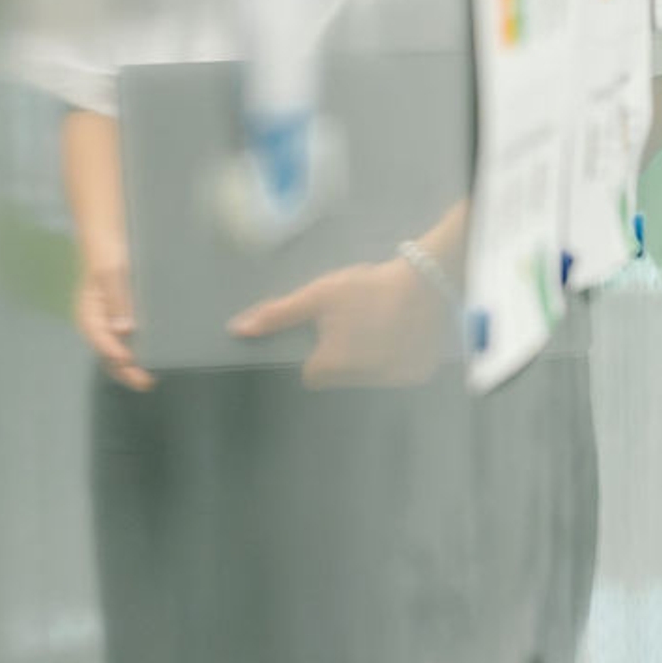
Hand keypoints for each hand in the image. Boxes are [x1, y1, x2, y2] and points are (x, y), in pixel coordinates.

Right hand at [75, 248, 153, 390]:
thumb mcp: (112, 273)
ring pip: (115, 354)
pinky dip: (134, 356)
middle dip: (124, 371)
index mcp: (89, 314)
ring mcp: (107, 324)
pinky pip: (123, 344)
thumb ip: (117, 300)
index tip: (130, 362)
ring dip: (129, 369)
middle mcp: (96, 324)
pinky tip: (149, 361)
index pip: (101, 340)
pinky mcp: (118, 321)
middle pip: (107, 354)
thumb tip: (124, 330)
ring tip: (148, 379)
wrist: (108, 240)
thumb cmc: (108, 254)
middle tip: (146, 382)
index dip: (115, 353)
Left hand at [228, 257, 454, 387]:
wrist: (424, 280)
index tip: (330, 335)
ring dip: (371, 361)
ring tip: (380, 329)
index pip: (312, 376)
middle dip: (344, 359)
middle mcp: (360, 382)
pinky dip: (398, 361)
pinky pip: (399, 375)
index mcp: (331, 366)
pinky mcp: (417, 377)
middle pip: (341, 378)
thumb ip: (278, 315)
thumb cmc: (364, 287)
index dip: (318, 356)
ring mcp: (392, 382)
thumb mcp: (317, 295)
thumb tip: (237, 330)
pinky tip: (401, 337)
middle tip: (356, 327)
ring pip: (370, 378)